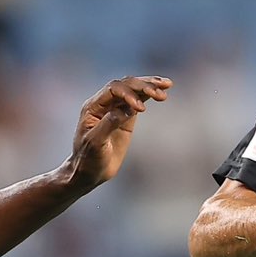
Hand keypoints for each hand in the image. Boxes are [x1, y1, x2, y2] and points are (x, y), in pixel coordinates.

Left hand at [65, 75, 171, 189]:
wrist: (89, 171)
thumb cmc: (88, 158)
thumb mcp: (95, 143)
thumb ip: (109, 124)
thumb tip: (126, 110)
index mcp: (93, 106)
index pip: (113, 90)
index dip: (128, 93)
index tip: (141, 109)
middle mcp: (104, 103)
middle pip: (126, 85)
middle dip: (143, 86)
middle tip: (160, 91)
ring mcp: (116, 108)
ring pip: (134, 89)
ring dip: (150, 86)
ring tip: (167, 85)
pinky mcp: (126, 116)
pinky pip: (139, 100)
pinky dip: (150, 94)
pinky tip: (162, 91)